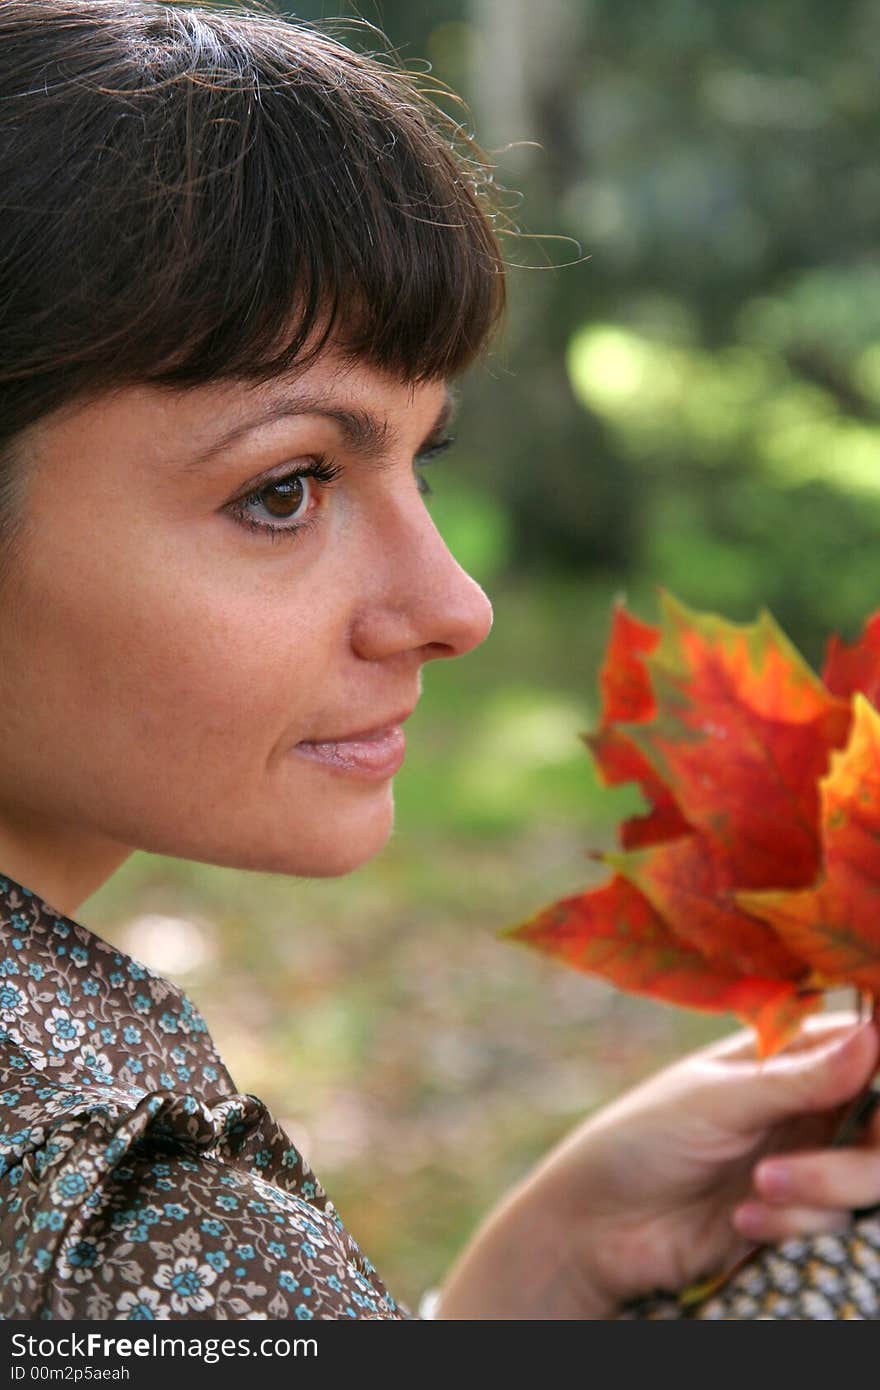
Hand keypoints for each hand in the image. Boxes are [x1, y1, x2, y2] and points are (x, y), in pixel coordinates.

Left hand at [436, 1013, 879, 1318]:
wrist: (597, 1227)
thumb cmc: (642, 1138)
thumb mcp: (718, 1100)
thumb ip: (800, 1078)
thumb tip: (875, 1035)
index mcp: (787, 1055)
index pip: (866, 1045)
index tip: (876, 1102)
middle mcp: (807, 1104)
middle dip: (865, 1153)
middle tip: (831, 1159)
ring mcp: (807, 1161)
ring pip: (870, 1175)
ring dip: (826, 1186)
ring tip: (761, 1186)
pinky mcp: (795, 1217)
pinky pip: (835, 1223)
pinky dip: (794, 1224)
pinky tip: (740, 1221)